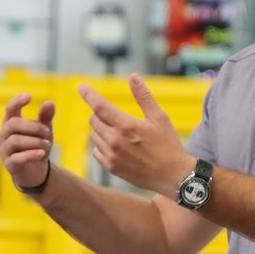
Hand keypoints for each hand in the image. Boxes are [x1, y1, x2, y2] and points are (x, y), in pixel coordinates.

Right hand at [0, 92, 55, 189]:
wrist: (36, 171)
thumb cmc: (37, 145)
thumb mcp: (45, 130)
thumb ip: (46, 117)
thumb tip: (49, 102)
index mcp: (11, 122)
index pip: (10, 108)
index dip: (17, 101)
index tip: (29, 96)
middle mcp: (4, 134)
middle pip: (14, 123)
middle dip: (34, 126)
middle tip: (47, 132)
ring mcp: (4, 150)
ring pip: (15, 140)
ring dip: (35, 141)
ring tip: (47, 145)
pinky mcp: (9, 164)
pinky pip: (17, 158)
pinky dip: (31, 154)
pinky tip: (42, 153)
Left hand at [79, 73, 193, 197]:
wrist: (173, 176)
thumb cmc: (168, 145)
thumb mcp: (160, 117)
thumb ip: (144, 96)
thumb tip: (133, 77)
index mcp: (126, 125)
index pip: (99, 106)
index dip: (88, 94)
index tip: (81, 87)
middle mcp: (115, 140)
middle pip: (94, 119)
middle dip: (101, 114)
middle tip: (117, 117)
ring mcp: (112, 155)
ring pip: (94, 135)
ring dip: (102, 130)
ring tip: (121, 134)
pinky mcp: (111, 167)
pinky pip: (96, 151)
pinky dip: (102, 146)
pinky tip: (117, 147)